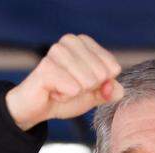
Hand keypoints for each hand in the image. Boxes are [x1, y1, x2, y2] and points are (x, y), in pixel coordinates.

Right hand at [5, 34, 122, 130]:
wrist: (37, 108)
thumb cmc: (65, 96)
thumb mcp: (94, 95)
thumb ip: (109, 91)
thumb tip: (117, 90)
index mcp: (84, 42)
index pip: (112, 68)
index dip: (101, 85)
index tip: (83, 85)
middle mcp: (70, 41)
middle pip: (101, 75)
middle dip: (88, 90)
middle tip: (69, 88)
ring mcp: (57, 51)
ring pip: (88, 82)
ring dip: (75, 94)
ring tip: (61, 90)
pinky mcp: (47, 67)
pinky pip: (73, 89)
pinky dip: (65, 98)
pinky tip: (53, 93)